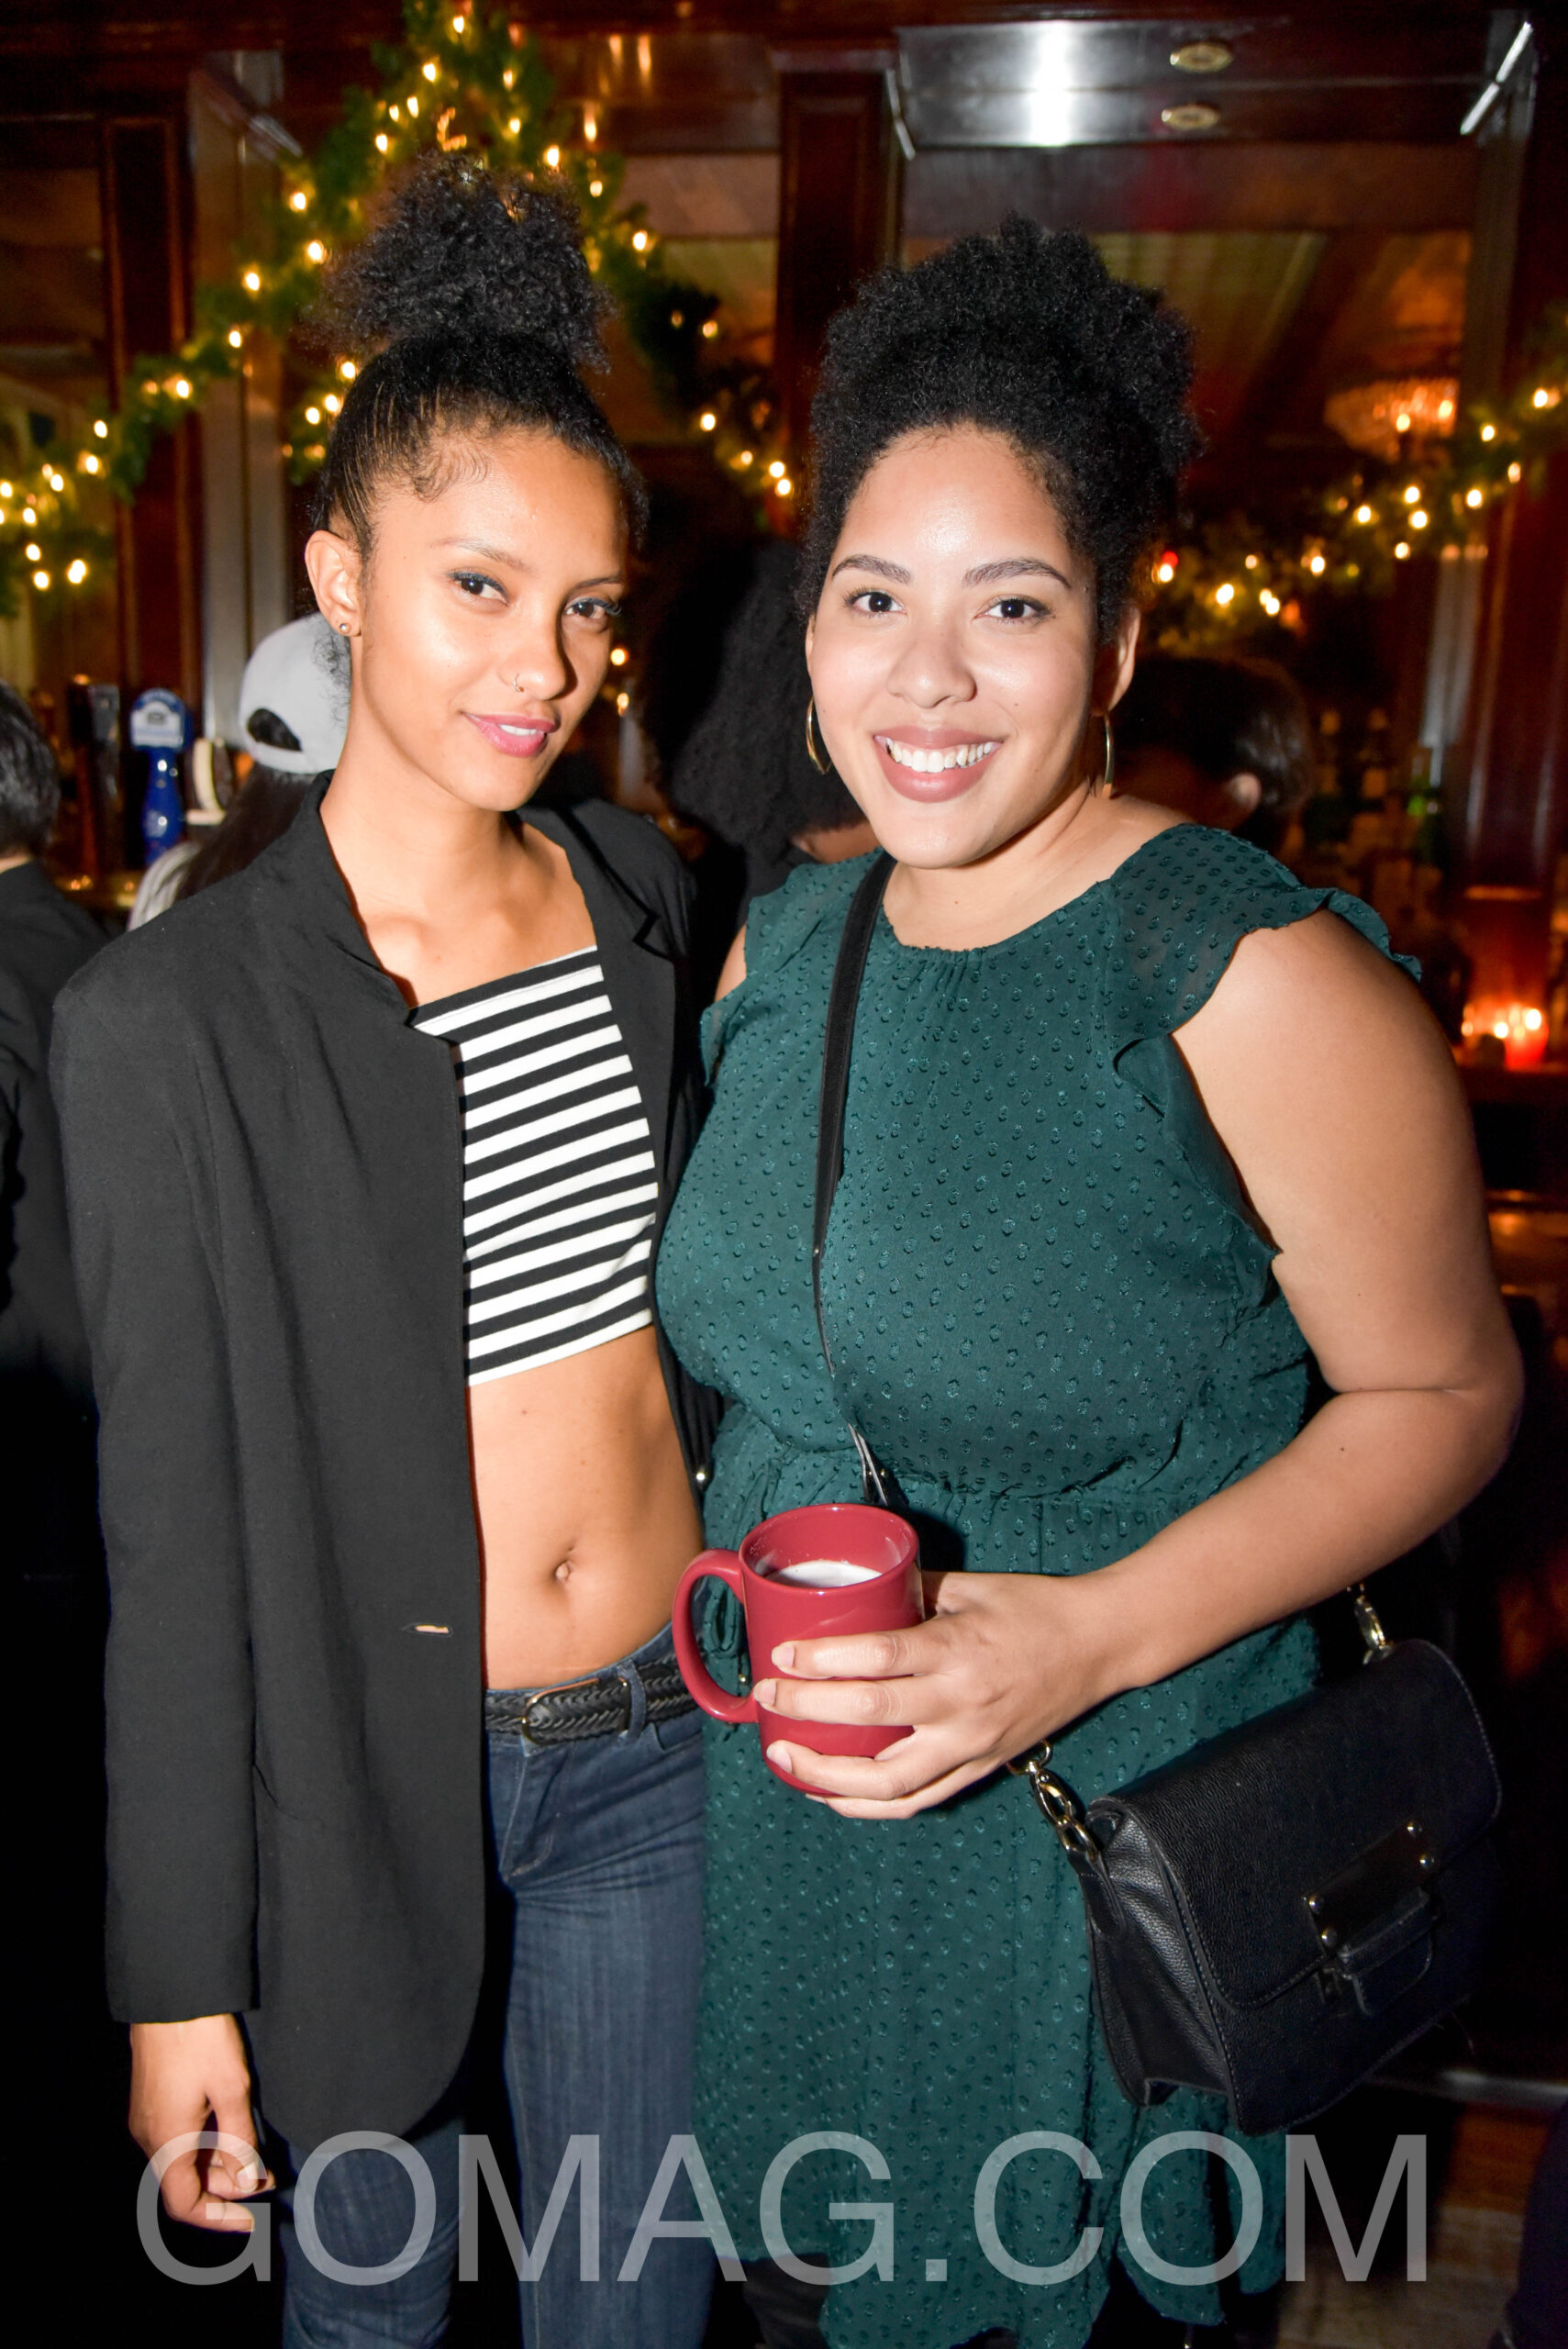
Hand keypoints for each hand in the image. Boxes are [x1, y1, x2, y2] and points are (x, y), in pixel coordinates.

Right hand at [129, 2014, 271, 2230]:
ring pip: (183, 2159)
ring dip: (218, 2164)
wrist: (171, 1992)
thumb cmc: (202, 2039)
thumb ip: (240, 2141)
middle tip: (269, 2178)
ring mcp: (148, 2117)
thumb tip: (248, 2183)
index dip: (219, 2218)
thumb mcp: (233, 2089)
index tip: (253, 2221)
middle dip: (228, 2188)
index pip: (185, 2204)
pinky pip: (178, 2138)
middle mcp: (149, 2136)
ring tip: (258, 2157)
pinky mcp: (152, 2099)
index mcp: (167, 2141)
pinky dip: (206, 2144)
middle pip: (186, 2182)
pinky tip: (234, 2130)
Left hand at [753, 1568, 1116, 1818]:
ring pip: (889, 1780)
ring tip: (784, 1757)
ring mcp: (971, 1744)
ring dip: (828, 1775)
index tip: (782, 1656)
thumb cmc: (1033, 1608)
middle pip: (869, 1717)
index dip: (822, 1661)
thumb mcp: (971, 1587)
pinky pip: (918, 1799)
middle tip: (765, 1697)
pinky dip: (870, 1804)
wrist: (1098, 1645)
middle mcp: (961, 1704)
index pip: (877, 1660)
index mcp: (957, 1651)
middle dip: (806, 1710)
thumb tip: (855, 1594)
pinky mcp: (980, 1766)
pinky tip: (832, 1796)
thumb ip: (912, 1592)